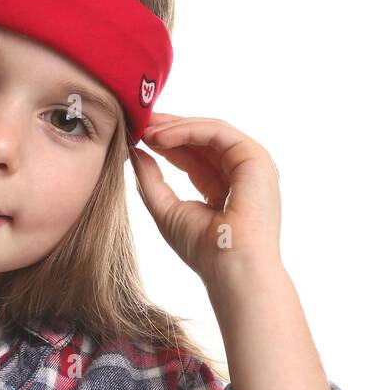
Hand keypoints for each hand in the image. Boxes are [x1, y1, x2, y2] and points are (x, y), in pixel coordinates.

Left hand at [128, 112, 283, 288]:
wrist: (231, 268)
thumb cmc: (203, 249)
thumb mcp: (166, 209)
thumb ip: (150, 180)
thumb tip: (134, 152)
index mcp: (225, 187)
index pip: (193, 155)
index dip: (167, 143)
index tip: (138, 136)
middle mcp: (241, 173)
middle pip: (203, 138)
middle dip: (170, 128)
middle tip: (140, 122)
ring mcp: (251, 164)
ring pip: (211, 130)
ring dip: (176, 126)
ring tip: (146, 130)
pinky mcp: (255, 158)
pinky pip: (218, 132)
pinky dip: (189, 130)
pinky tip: (162, 137)